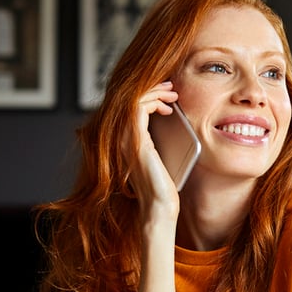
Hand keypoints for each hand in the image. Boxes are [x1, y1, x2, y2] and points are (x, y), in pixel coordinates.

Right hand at [131, 82, 180, 219]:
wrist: (159, 204)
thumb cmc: (162, 185)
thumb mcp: (159, 154)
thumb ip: (155, 137)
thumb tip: (167, 118)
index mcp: (124, 140)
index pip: (130, 107)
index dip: (148, 95)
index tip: (167, 96)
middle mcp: (120, 137)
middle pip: (130, 99)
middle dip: (152, 89)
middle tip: (171, 87)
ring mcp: (125, 138)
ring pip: (134, 99)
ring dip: (155, 91)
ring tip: (172, 94)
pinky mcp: (135, 140)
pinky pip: (139, 106)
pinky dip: (155, 100)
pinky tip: (168, 108)